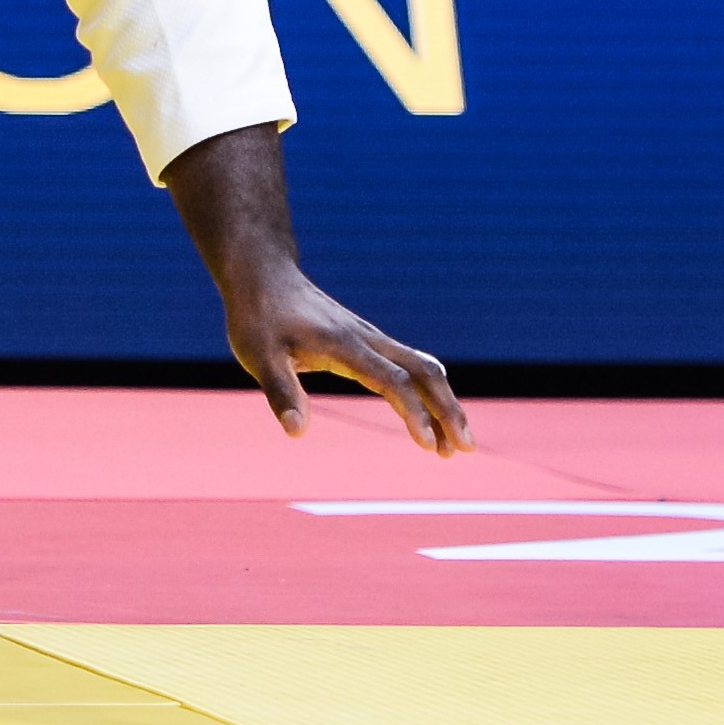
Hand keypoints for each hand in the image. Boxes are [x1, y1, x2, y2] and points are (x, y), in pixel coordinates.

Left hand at [165, 122, 471, 455]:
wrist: (263, 275)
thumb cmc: (257, 316)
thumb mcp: (258, 355)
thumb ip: (280, 391)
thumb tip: (296, 432)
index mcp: (343, 344)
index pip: (392, 381)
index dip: (413, 412)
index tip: (428, 445)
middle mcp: (366, 339)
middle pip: (424, 372)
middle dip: (449, 410)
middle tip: (465, 449)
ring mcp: (370, 338)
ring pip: (423, 369)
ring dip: (443, 404)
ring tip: (453, 448)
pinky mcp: (367, 341)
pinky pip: (409, 367)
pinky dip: (426, 393)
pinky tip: (429, 417)